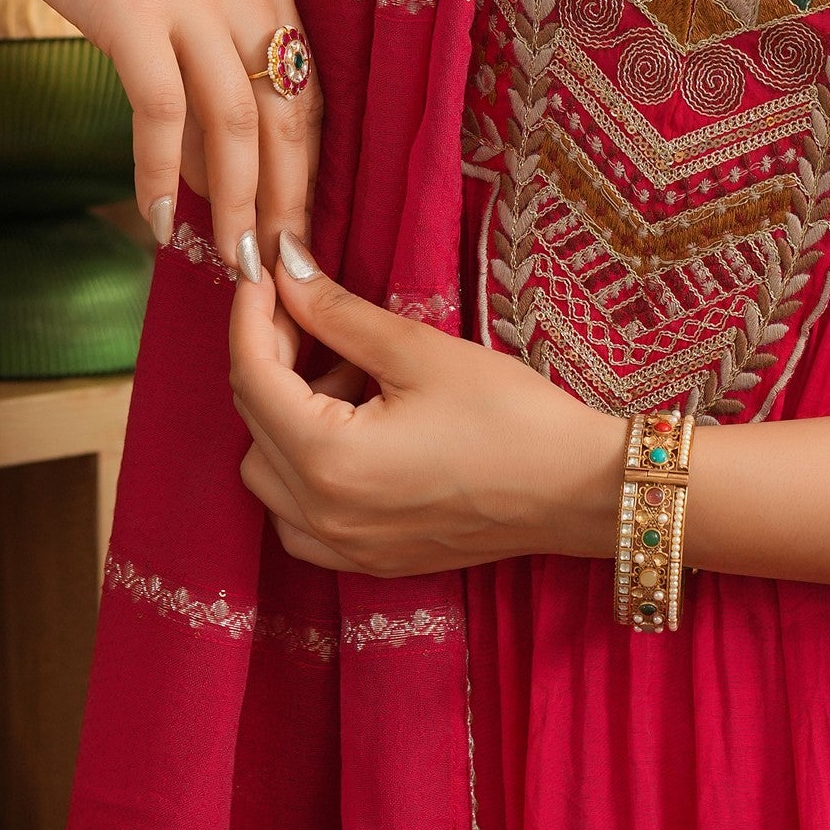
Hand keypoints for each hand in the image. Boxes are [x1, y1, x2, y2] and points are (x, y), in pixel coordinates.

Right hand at [0, 0, 322, 266]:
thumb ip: (199, 73)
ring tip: (232, 262)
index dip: (309, 175)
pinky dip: (162, 174)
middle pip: (288, 117)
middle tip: (279, 273)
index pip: (308, 98)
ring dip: (238, 203)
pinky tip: (158, 220)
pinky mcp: (134, 13)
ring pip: (238, 123)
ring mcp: (191, 0)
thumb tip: (209, 170)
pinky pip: (161, 113)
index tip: (300, 239)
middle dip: (287, 204)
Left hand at [229, 240, 624, 577]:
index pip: (253, 377)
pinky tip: (355, 434)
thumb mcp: (420, 351)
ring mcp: (344, 547)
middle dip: (272, 359)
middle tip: (313, 312)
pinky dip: (304, 473)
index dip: (251, 314)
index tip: (261, 269)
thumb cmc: (510, 417)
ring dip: (288, 419)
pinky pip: (298, 518)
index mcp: (328, 460)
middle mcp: (322, 515)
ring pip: (268, 475)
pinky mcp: (369, 560)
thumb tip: (285, 269)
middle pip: (254, 423)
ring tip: (355, 380)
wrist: (578, 491)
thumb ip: (338, 314)